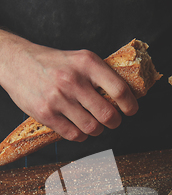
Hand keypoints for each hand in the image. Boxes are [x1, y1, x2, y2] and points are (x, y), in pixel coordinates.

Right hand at [0, 32, 138, 140]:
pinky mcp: (46, 114)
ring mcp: (59, 98)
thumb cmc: (53, 63)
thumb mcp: (79, 59)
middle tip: (112, 121)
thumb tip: (127, 97)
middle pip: (108, 114)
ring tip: (93, 123)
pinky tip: (78, 128)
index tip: (131, 110)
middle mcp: (73, 80)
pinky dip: (81, 135)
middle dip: (115, 122)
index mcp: (87, 63)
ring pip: (92, 128)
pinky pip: (74, 135)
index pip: (119, 90)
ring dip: (97, 130)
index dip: (130, 105)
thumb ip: (100, 75)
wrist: (16, 62)